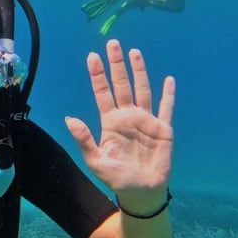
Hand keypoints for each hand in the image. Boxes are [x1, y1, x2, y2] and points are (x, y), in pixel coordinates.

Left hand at [65, 40, 173, 210]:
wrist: (140, 193)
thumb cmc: (116, 178)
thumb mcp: (96, 160)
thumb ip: (84, 139)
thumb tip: (69, 119)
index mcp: (110, 122)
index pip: (102, 93)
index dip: (97, 75)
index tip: (92, 56)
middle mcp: (127, 116)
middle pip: (122, 84)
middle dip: (117, 65)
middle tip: (113, 43)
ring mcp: (146, 121)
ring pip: (142, 90)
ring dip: (139, 71)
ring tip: (134, 53)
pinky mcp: (162, 129)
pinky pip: (166, 108)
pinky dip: (168, 94)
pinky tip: (168, 80)